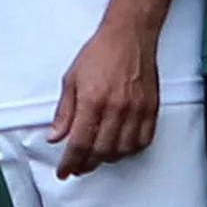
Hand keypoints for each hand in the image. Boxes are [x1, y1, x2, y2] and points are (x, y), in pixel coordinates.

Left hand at [49, 20, 159, 178]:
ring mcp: (136, 110)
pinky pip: (143, 140)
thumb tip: (55, 136)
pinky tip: (121, 147)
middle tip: (78, 167)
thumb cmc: (101, 52)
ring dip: (108, 159)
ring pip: (122, 150)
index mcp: (92, 101)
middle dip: (86, 165)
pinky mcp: (150, 108)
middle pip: (100, 151)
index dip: (70, 162)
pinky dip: (131, 149)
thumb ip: (64, 112)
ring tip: (97, 157)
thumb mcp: (71, 79)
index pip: (79, 143)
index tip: (64, 171)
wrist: (129, 35)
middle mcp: (115, 108)